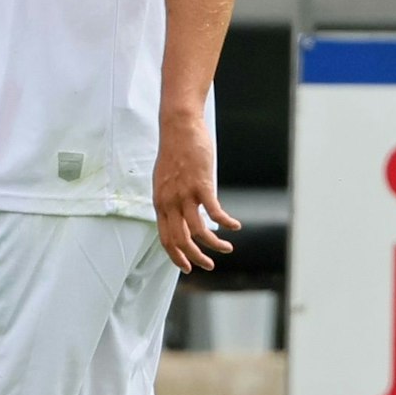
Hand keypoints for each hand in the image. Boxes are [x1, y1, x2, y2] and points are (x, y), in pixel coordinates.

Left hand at [152, 113, 239, 272]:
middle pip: (180, 240)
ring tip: (227, 249)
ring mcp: (185, 194)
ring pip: (198, 231)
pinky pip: (215, 212)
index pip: (165, 238)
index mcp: (160, 203)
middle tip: (209, 266)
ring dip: (214, 245)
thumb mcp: (165, 180)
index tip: (187, 267)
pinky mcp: (201, 185)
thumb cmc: (174, 152)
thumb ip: (170, 198)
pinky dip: (226, 223)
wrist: (178, 127)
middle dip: (195, 258)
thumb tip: (177, 212)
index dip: (176, 256)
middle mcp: (169, 202)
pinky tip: (236, 226)